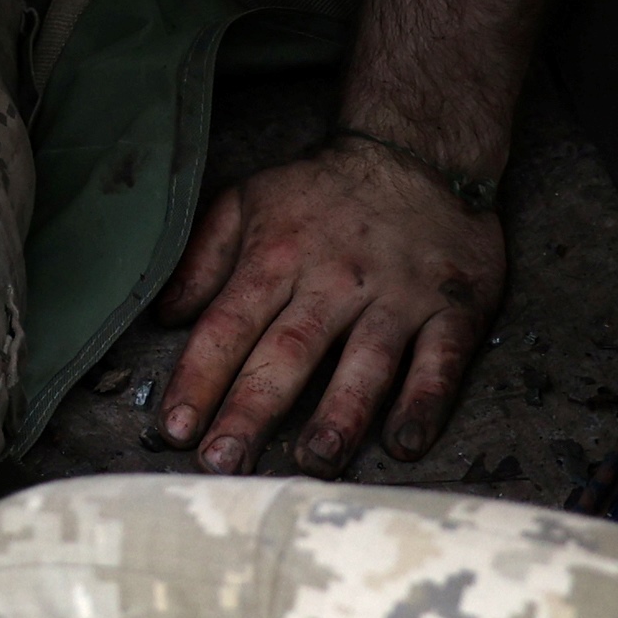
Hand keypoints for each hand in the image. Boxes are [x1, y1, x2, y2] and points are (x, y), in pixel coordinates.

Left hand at [147, 136, 504, 472]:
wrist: (417, 153)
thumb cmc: (319, 191)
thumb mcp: (247, 202)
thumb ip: (203, 258)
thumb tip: (164, 315)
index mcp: (277, 256)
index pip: (228, 326)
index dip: (199, 378)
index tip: (174, 428)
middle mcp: (333, 281)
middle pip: (288, 353)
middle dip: (252, 410)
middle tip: (224, 464)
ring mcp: (396, 297)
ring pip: (365, 363)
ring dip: (339, 415)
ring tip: (312, 461)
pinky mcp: (452, 309)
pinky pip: (441, 361)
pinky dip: (425, 402)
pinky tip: (405, 443)